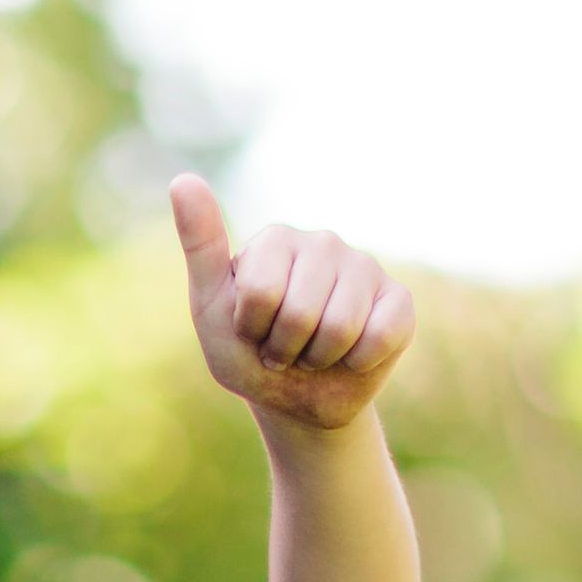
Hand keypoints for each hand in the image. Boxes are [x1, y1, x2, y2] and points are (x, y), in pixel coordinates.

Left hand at [172, 176, 410, 432]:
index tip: (252, 332)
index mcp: (276, 239)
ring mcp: (364, 267)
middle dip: (287, 348)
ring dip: (320, 358)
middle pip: (301, 313)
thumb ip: (200, 246)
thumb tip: (183, 180)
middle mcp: (323, 242)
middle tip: (285, 348)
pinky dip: (358, 362)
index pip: (261, 293)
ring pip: (341, 327)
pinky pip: (381, 335)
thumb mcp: (211, 307)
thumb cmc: (248, 353)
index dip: (253, 330)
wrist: (297, 401)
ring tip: (313, 352)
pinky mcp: (398, 299)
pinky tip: (351, 355)